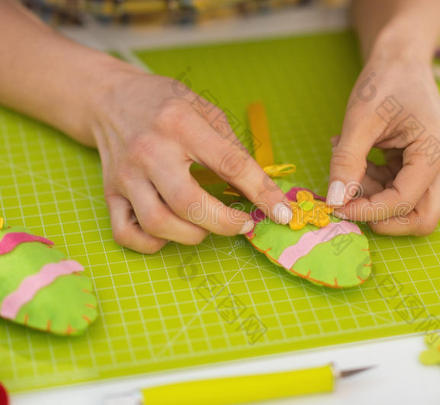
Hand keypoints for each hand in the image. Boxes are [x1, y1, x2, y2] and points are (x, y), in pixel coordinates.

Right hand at [91, 67, 292, 252]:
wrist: (110, 99)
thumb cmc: (166, 105)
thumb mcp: (206, 110)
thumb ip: (233, 148)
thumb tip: (262, 189)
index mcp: (181, 123)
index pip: (230, 164)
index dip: (261, 192)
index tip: (281, 213)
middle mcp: (150, 150)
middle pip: (188, 203)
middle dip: (225, 223)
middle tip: (243, 223)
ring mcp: (126, 175)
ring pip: (158, 223)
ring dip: (193, 235)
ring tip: (208, 225)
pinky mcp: (110, 192)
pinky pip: (126, 234)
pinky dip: (153, 243)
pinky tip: (172, 231)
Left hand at [327, 58, 439, 235]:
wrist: (402, 60)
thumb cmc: (386, 81)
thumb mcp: (359, 119)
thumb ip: (347, 161)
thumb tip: (336, 200)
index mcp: (437, 151)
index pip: (404, 202)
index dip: (367, 211)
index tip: (336, 206)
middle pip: (421, 219)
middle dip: (381, 217)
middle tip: (347, 200)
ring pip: (410, 209)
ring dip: (375, 198)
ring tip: (351, 164)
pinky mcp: (426, 169)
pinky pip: (401, 193)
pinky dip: (376, 186)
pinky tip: (358, 160)